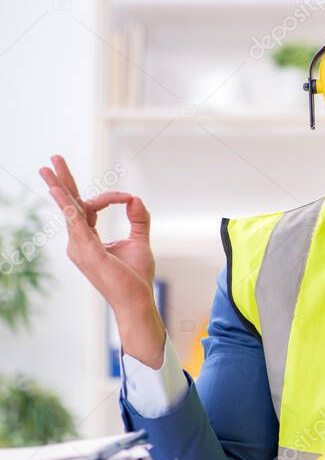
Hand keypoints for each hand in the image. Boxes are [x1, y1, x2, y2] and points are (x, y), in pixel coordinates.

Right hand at [39, 155, 165, 367]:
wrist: (137, 300)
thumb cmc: (135, 277)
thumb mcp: (139, 241)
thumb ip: (138, 219)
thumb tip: (135, 197)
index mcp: (88, 239)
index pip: (89, 208)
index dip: (109, 197)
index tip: (128, 198)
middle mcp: (78, 242)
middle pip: (69, 205)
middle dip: (62, 181)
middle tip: (53, 159)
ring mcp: (79, 247)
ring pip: (69, 210)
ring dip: (61, 187)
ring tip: (49, 167)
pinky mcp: (87, 251)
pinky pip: (75, 223)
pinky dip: (68, 205)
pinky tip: (59, 191)